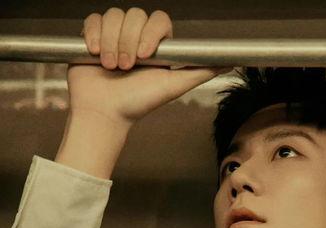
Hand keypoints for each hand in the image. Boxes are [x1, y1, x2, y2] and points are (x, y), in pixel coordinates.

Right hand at [69, 7, 231, 127]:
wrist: (105, 113)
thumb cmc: (139, 103)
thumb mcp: (174, 87)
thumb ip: (201, 71)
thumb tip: (230, 62)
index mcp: (156, 44)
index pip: (158, 19)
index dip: (149, 34)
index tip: (144, 56)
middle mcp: (136, 36)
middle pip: (134, 14)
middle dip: (128, 42)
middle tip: (126, 68)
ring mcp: (114, 34)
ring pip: (114, 16)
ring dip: (111, 43)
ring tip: (110, 67)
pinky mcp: (94, 35)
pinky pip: (94, 19)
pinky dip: (94, 36)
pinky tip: (94, 55)